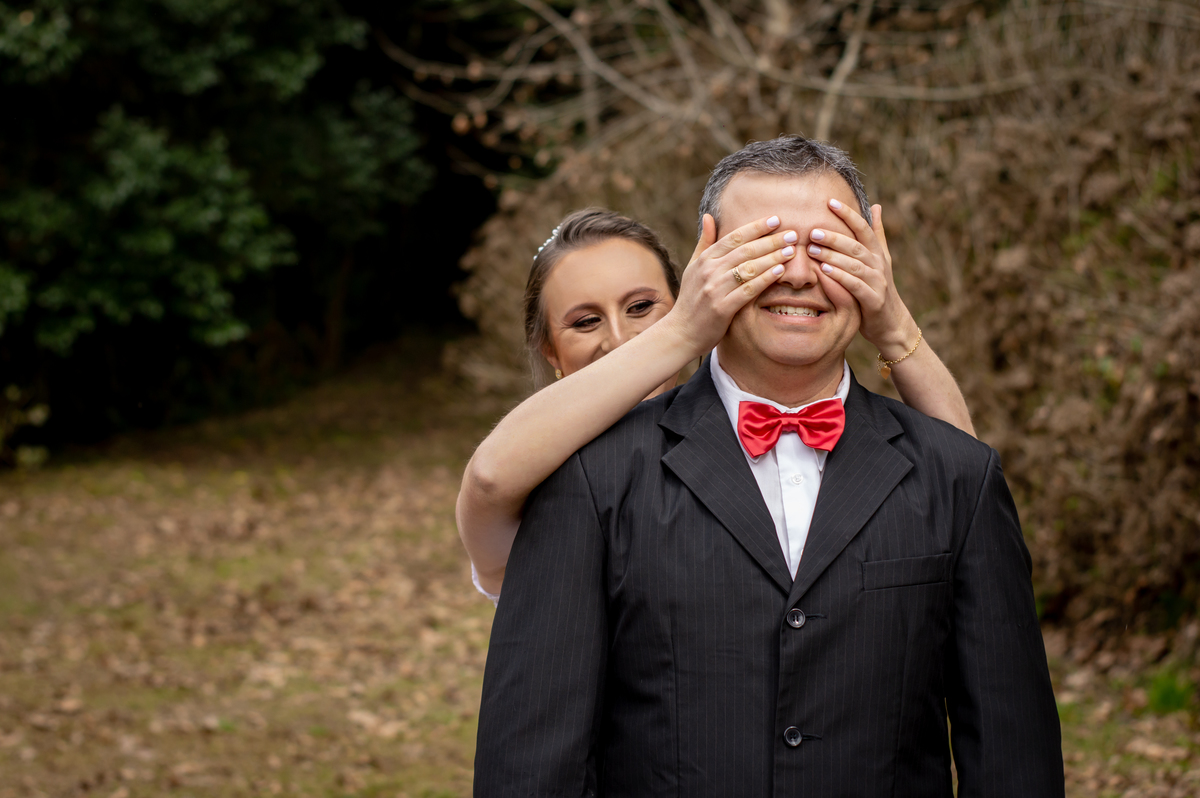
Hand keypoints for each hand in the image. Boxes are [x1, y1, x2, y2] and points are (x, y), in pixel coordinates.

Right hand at [661, 213, 796, 354]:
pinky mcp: (722, 308)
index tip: (776, 220)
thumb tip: (709, 216)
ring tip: (791, 251)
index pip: (734, 237)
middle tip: (792, 234)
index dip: (756, 227)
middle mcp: (709, 271)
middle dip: (771, 241)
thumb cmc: (691, 299)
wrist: (681, 332)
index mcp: (704, 259)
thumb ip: (704, 242)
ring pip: (749, 268)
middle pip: (746, 250)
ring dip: (773, 258)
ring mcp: (715, 289)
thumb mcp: (693, 268)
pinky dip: (765, 279)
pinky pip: (748, 290)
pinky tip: (779, 271)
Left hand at [806, 201, 919, 359]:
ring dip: (832, 256)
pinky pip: (854, 285)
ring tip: (812, 249)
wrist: (890, 322)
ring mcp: (877, 282)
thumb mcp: (881, 258)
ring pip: (854, 264)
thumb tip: (877, 206)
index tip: (829, 201)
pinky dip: (839, 277)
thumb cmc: (878, 287)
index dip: (848, 214)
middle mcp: (879, 264)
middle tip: (812, 231)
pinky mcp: (873, 300)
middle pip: (855, 245)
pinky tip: (823, 271)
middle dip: (834, 236)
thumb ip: (876, 233)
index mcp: (877, 252)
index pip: (863, 228)